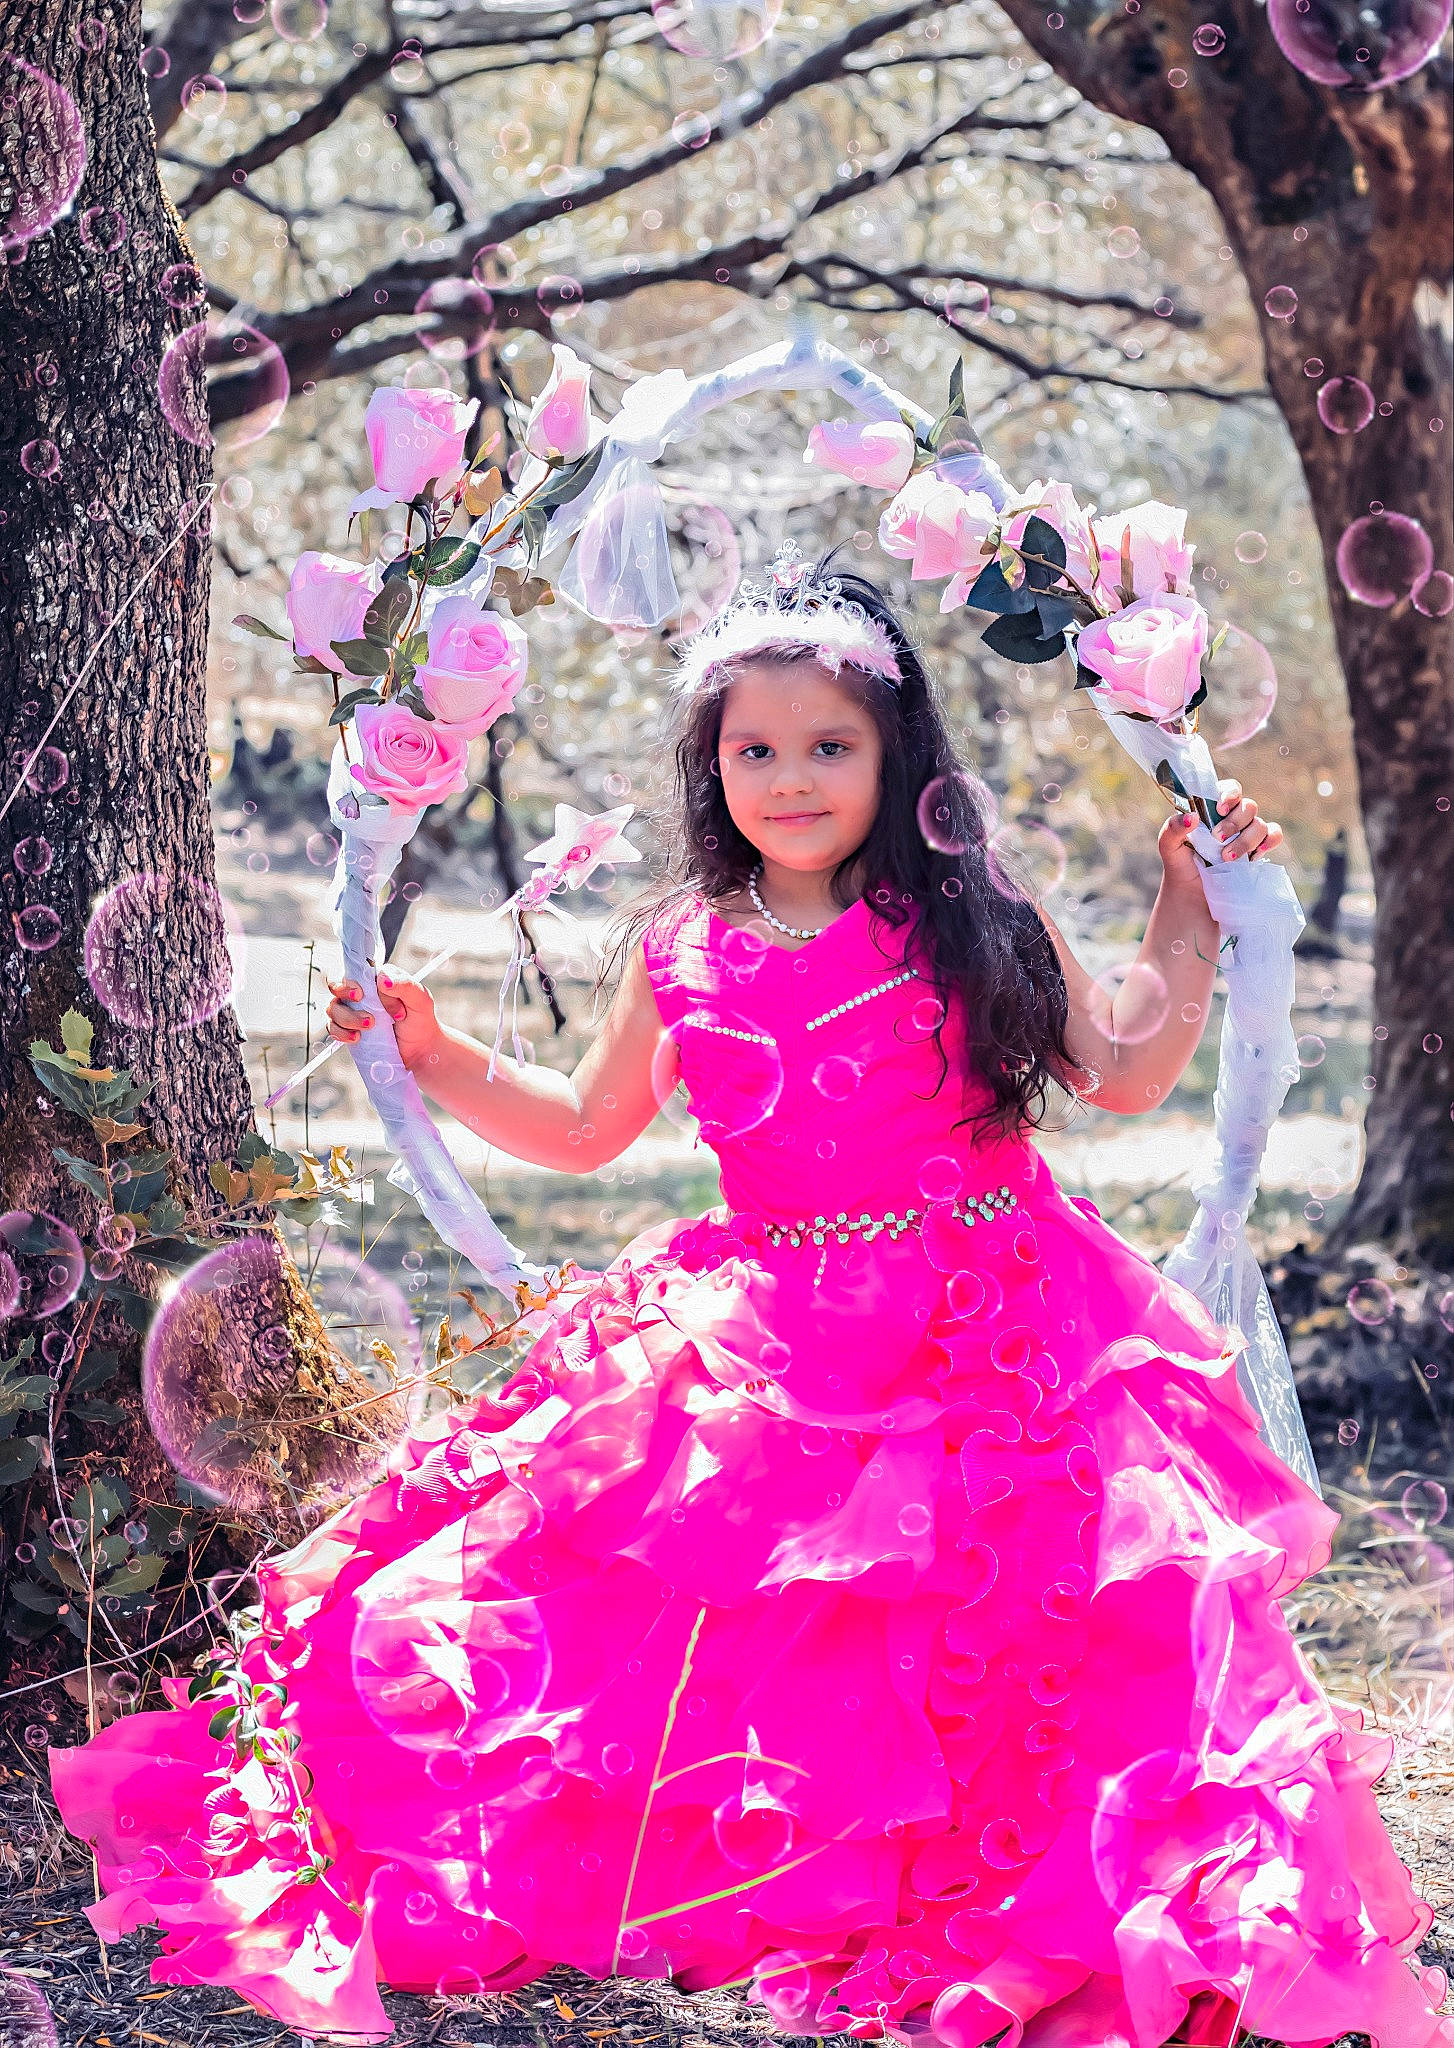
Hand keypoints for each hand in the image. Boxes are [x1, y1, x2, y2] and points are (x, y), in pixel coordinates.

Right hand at [325, 975, 441, 1071]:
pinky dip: (340, 1033)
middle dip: (343, 998)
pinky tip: (356, 1038)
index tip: (360, 994)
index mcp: (377, 978)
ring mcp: (353, 1010)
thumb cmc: (420, 1019)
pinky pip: (333, 1027)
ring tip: (369, 1027)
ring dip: (347, 1019)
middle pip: (336, 986)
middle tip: (365, 1011)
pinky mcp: (349, 1028)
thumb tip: (382, 979)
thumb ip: (405, 985)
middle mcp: (362, 991)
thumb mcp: (420, 1000)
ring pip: (333, 1007)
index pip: (354, 971)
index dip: (352, 982)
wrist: (419, 1049)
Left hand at [1158, 777, 1283, 876]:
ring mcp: (1248, 833)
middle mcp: (1233, 818)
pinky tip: (1255, 854)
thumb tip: (1192, 817)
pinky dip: (1270, 841)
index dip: (1230, 793)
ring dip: (1246, 840)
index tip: (1221, 808)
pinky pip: (1274, 836)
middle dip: (1234, 823)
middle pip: (1248, 806)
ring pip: (1260, 824)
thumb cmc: (1181, 865)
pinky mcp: (1258, 850)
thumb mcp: (1169, 847)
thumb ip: (1172, 828)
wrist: (1192, 896)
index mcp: (1213, 809)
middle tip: (1217, 838)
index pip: (1229, 789)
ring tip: (1226, 858)